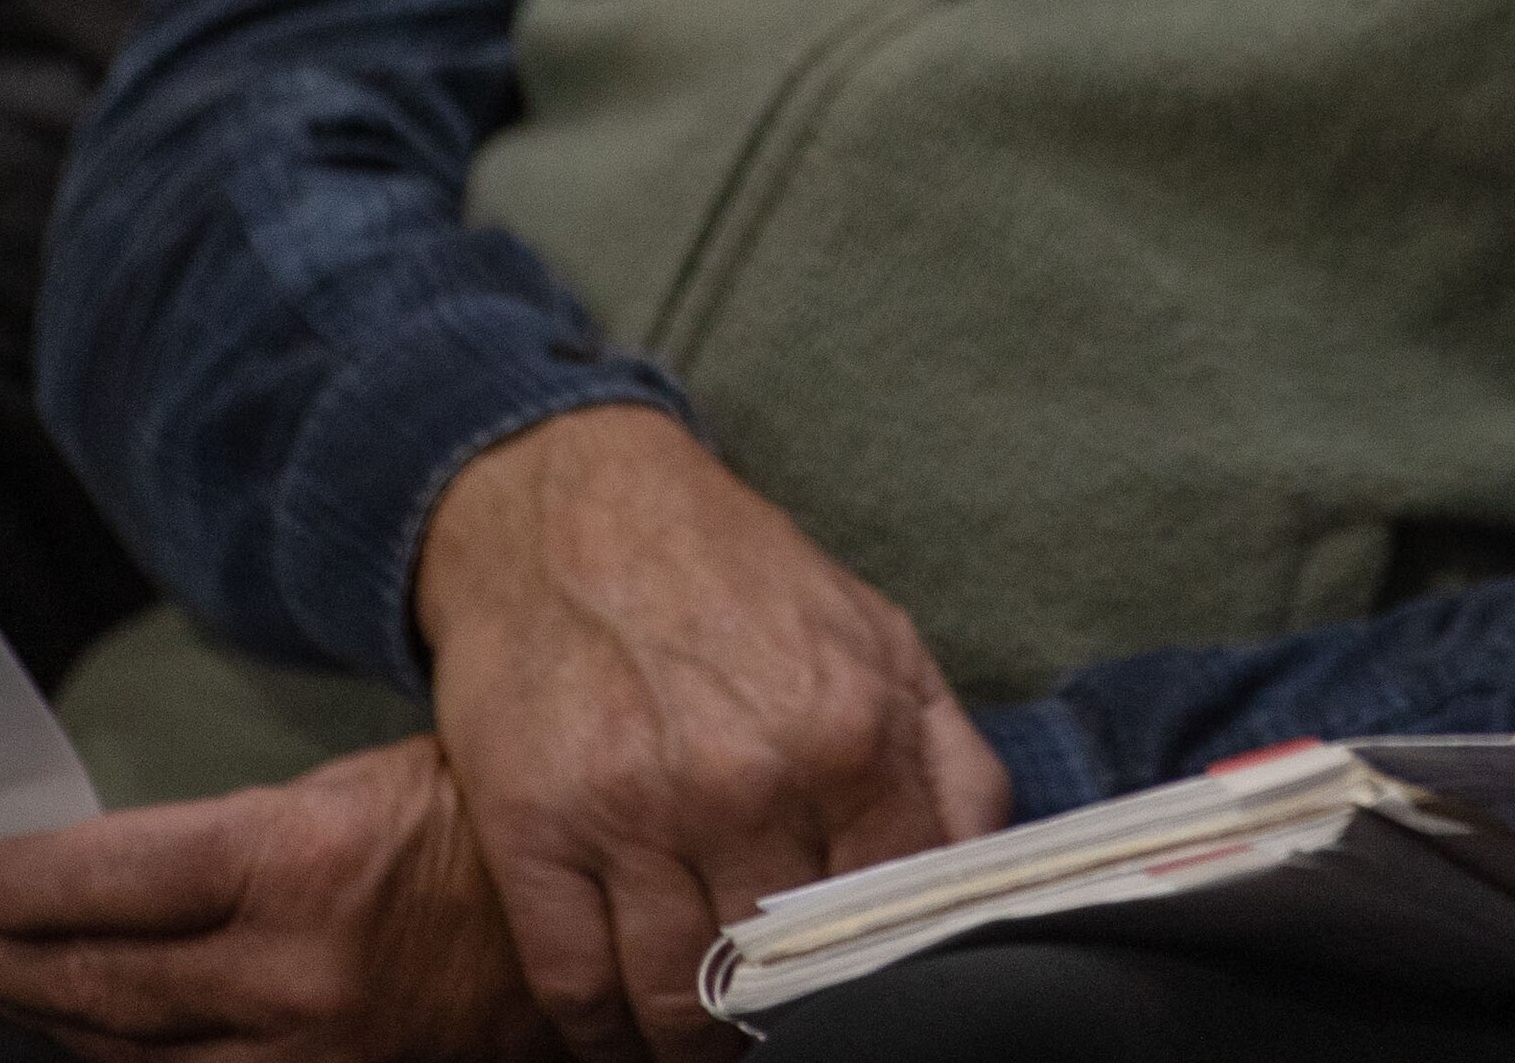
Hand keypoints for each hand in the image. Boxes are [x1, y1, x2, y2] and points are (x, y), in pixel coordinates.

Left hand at [0, 737, 555, 1062]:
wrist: (603, 919)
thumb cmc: (479, 822)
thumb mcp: (355, 786)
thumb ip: (231, 843)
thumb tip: (102, 877)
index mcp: (303, 862)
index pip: (105, 884)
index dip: (16, 888)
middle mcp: (295, 973)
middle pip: (96, 985)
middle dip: (0, 961)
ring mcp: (313, 1054)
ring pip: (129, 1057)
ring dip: (50, 1021)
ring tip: (2, 981)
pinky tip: (96, 1037)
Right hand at [411, 407, 1010, 1062]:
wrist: (574, 506)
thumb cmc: (735, 578)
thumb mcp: (880, 640)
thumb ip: (948, 763)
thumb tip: (982, 880)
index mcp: (853, 734)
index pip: (893, 924)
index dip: (880, 979)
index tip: (862, 1002)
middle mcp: (748, 779)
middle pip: (782, 977)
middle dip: (783, 1019)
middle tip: (774, 1025)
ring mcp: (633, 809)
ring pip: (677, 999)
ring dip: (691, 1042)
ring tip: (702, 1038)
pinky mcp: (532, 827)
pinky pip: (572, 983)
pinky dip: (597, 1032)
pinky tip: (619, 1030)